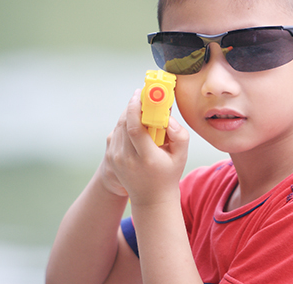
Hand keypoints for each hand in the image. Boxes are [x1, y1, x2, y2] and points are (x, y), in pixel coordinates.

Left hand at [102, 89, 189, 204]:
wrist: (151, 199)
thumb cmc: (169, 175)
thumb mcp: (181, 156)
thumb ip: (179, 134)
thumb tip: (167, 118)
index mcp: (146, 158)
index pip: (134, 128)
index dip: (135, 107)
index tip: (141, 94)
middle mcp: (127, 159)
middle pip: (124, 123)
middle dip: (132, 106)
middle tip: (142, 95)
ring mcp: (116, 159)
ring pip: (118, 126)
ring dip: (128, 113)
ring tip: (141, 107)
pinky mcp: (111, 158)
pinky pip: (116, 133)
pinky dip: (124, 123)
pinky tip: (135, 121)